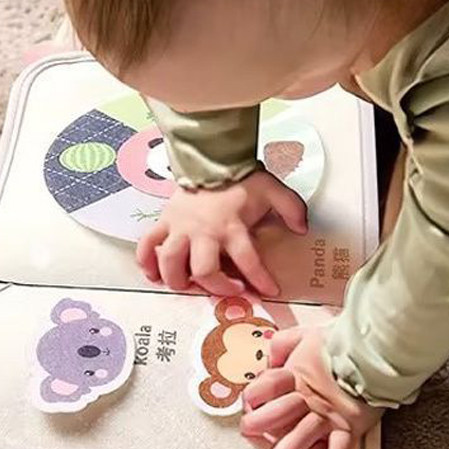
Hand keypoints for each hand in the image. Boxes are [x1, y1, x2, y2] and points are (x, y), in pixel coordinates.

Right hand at [137, 168, 306, 296]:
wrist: (210, 156)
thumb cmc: (240, 178)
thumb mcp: (273, 190)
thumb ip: (291, 208)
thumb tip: (302, 228)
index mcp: (231, 227)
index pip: (248, 261)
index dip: (260, 280)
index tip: (270, 292)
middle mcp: (204, 232)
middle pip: (204, 271)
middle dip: (216, 287)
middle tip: (228, 288)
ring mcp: (180, 228)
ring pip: (171, 263)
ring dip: (178, 280)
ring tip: (188, 285)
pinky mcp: (164, 222)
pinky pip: (147, 245)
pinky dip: (146, 262)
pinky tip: (152, 274)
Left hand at [240, 326, 381, 448]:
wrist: (376, 347)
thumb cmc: (340, 341)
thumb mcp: (303, 335)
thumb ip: (282, 345)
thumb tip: (269, 359)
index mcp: (294, 375)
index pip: (265, 388)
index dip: (255, 397)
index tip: (249, 408)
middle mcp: (308, 398)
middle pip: (280, 421)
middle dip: (263, 437)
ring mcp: (329, 414)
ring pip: (303, 441)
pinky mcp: (350, 426)